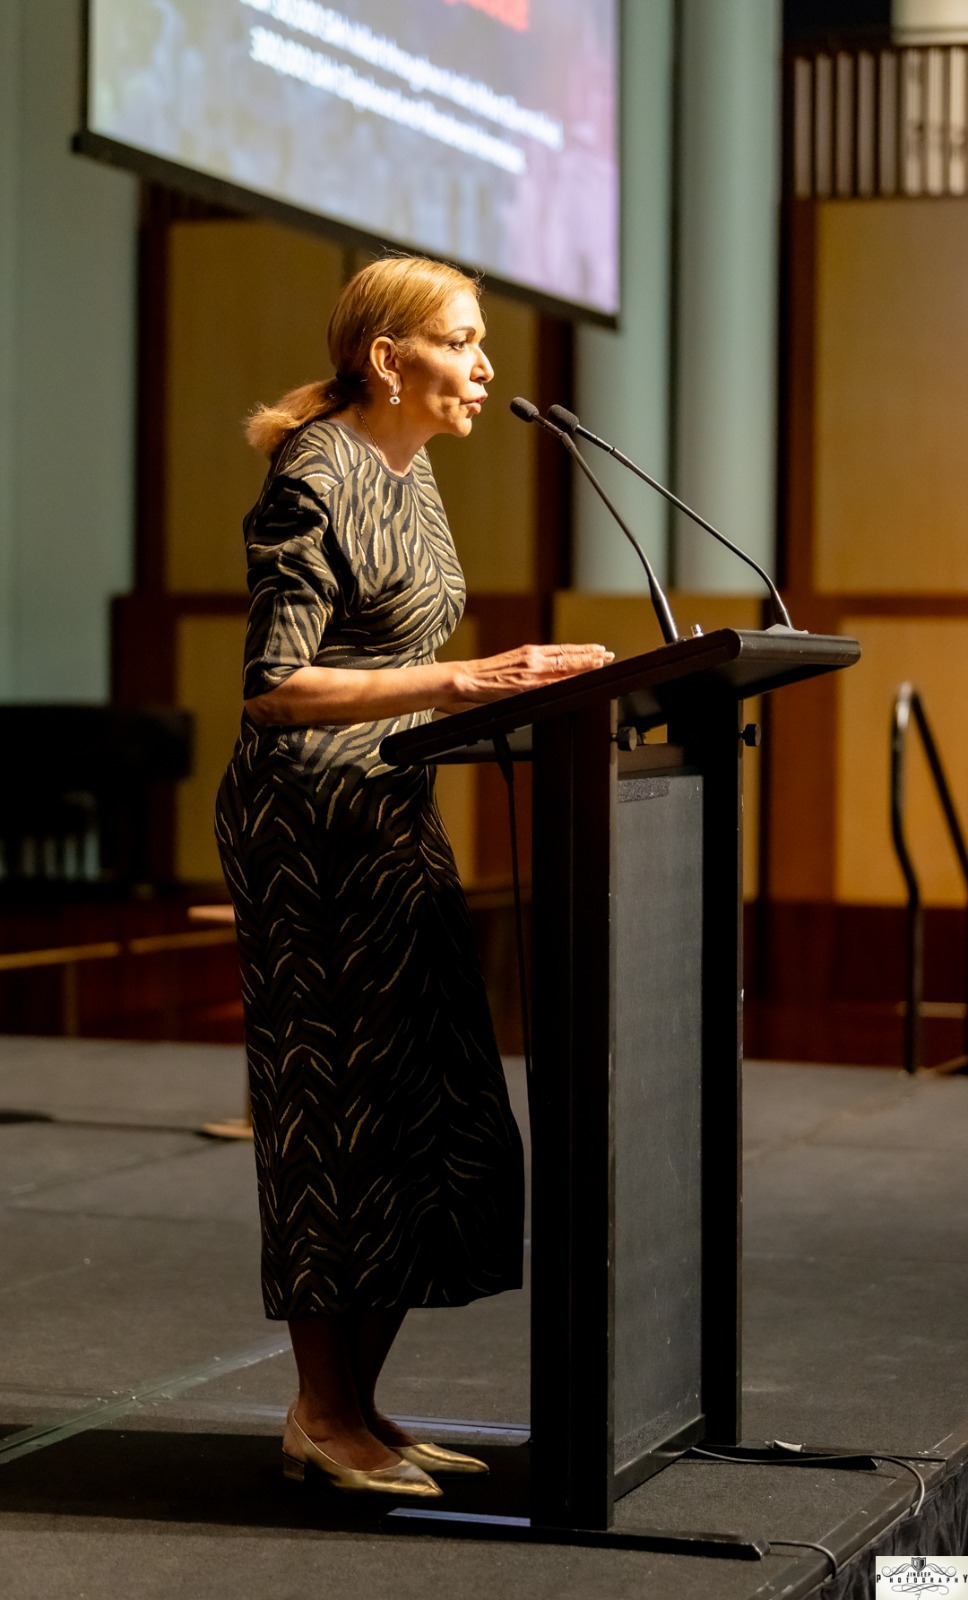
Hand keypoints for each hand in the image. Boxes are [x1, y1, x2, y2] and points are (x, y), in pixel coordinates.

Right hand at [444, 643, 614, 709]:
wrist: (461, 680)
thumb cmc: (481, 677)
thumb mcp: (508, 667)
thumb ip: (528, 670)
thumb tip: (545, 675)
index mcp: (528, 653)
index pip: (562, 651)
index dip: (582, 651)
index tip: (598, 650)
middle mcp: (531, 658)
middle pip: (568, 656)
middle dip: (590, 656)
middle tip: (608, 654)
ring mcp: (529, 672)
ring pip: (564, 667)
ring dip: (585, 665)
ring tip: (602, 662)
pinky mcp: (524, 686)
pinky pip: (552, 684)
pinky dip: (568, 680)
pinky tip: (579, 679)